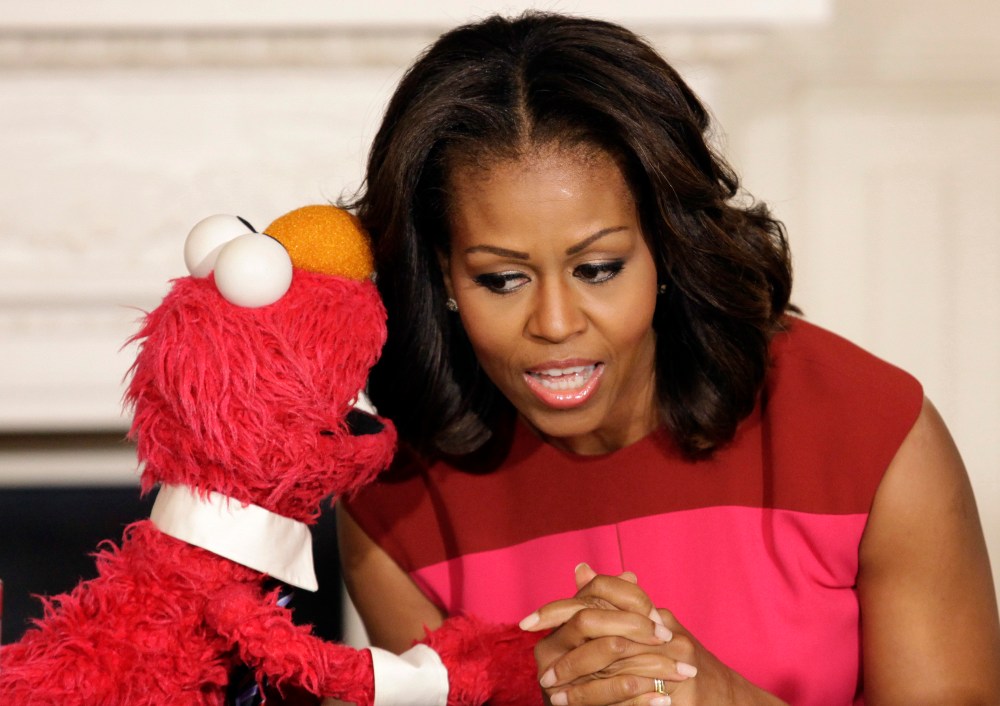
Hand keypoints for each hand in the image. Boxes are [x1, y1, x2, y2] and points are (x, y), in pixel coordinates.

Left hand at [520, 565, 785, 705]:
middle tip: (541, 671)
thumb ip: (612, 599)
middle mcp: (660, 629)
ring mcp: (669, 659)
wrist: (725, 696)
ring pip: (611, 667)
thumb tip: (579, 569)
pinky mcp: (674, 688)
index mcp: (648, 612)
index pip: (598, 596)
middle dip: (567, 655)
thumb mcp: (645, 625)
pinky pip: (629, 696)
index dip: (560, 608)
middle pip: (601, 631)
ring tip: (553, 693)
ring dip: (579, 684)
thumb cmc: (679, 660)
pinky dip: (601, 701)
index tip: (528, 622)